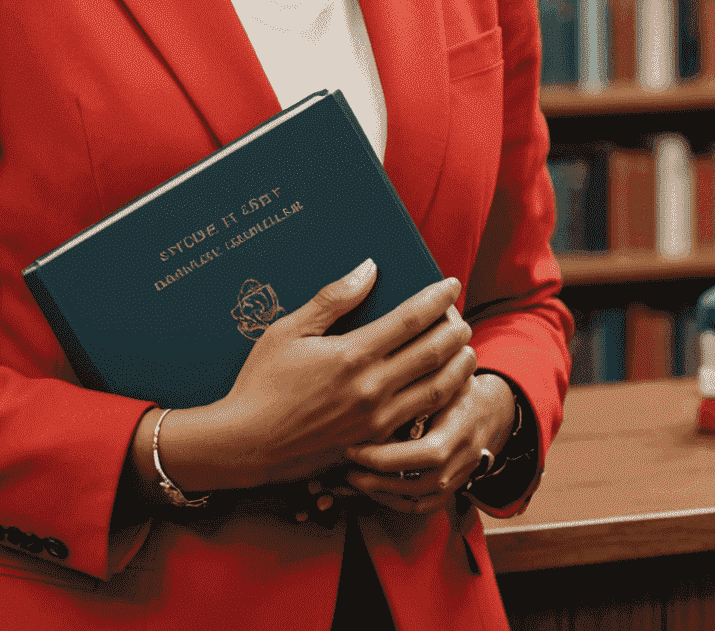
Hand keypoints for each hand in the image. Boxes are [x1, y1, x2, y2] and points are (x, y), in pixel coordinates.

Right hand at [148, 259, 474, 496]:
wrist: (247, 444)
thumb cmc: (262, 383)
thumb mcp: (289, 330)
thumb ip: (333, 299)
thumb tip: (368, 269)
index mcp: (352, 355)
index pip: (409, 320)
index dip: (435, 299)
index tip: (451, 284)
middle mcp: (372, 389)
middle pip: (432, 355)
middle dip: (455, 332)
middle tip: (464, 318)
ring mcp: (376, 421)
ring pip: (435, 392)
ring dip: (457, 369)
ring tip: (466, 353)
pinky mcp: (374, 445)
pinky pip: (418, 421)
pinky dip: (439, 403)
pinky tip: (443, 393)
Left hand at [335, 371, 515, 516]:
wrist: (489, 411)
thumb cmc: (458, 383)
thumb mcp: (446, 372)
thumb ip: (422, 373)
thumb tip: (384, 354)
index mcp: (460, 429)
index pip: (426, 454)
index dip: (387, 455)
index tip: (352, 445)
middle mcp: (461, 460)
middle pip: (416, 484)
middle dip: (374, 478)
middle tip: (343, 464)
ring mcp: (456, 480)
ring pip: (414, 500)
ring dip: (378, 493)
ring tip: (347, 477)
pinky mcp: (449, 492)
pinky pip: (419, 507)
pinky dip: (391, 503)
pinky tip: (367, 490)